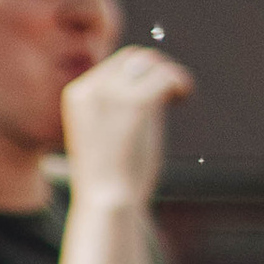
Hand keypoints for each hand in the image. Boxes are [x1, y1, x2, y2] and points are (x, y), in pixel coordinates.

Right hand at [61, 45, 192, 203]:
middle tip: (173, 91)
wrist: (106, 205)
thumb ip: (116, 109)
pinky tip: (185, 96)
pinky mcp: (137, 104)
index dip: (139, 74)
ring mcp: (113, 94)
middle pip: (132, 58)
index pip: (114, 66)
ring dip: (170, 75)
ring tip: (181, 94)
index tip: (155, 92)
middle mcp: (92, 88)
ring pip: (150, 64)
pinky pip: (165, 78)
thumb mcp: (102, 137)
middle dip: (156, 69)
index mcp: (77, 95)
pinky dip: (180, 82)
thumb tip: (148, 88)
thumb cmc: (108, 182)